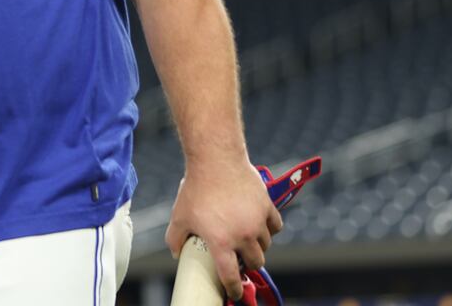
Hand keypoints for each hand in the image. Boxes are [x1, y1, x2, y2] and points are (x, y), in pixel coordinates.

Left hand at [165, 160, 282, 301]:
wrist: (215, 159)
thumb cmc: (196, 188)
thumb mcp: (179, 215)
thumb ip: (175, 238)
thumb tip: (176, 252)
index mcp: (221, 242)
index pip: (231, 276)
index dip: (233, 288)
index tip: (235, 292)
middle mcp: (243, 235)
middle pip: (255, 262)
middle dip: (249, 263)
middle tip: (240, 257)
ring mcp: (257, 221)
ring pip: (266, 245)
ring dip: (258, 245)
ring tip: (247, 239)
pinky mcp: (267, 206)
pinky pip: (276, 226)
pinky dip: (270, 228)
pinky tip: (261, 224)